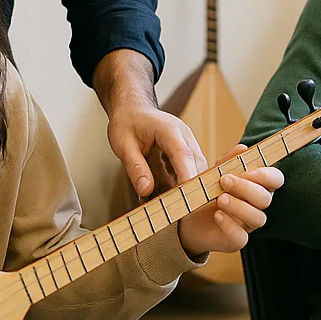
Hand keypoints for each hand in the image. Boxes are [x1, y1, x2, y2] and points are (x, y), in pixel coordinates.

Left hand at [94, 50, 207, 197]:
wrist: (132, 107)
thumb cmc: (126, 122)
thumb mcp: (123, 145)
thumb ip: (135, 167)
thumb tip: (146, 190)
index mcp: (168, 130)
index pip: (183, 155)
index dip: (187, 178)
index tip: (186, 200)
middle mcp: (184, 135)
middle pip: (197, 164)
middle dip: (192, 188)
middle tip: (181, 212)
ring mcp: (188, 142)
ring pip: (197, 168)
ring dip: (188, 187)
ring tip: (175, 209)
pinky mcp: (186, 150)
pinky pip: (190, 169)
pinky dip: (183, 184)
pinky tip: (171, 198)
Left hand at [177, 146, 284, 254]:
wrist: (188, 217)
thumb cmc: (207, 191)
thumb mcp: (214, 173)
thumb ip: (228, 161)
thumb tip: (243, 148)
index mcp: (257, 186)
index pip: (275, 179)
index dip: (266, 175)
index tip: (248, 171)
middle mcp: (256, 206)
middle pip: (266, 198)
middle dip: (246, 188)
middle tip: (224, 180)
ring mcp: (248, 224)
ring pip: (258, 218)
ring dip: (239, 206)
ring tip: (220, 199)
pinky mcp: (236, 240)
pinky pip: (242, 238)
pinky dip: (229, 225)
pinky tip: (217, 215)